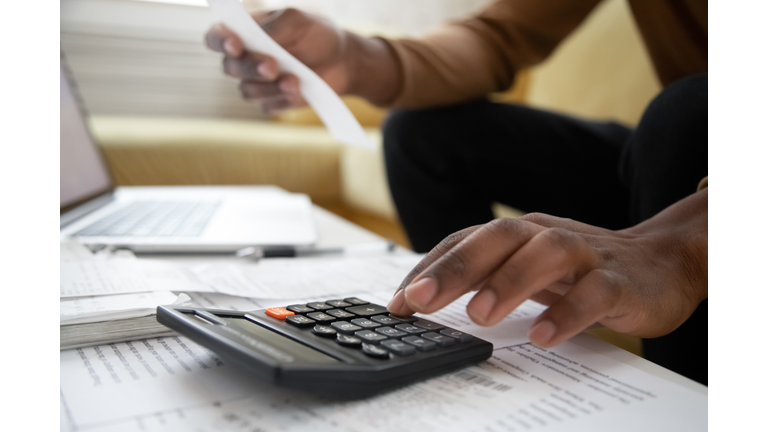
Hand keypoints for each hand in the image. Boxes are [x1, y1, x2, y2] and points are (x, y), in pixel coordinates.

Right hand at [205, 8, 398, 111]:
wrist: (343, 60)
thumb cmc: (317, 34)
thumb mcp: (298, 21)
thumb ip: (276, 27)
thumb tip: (256, 38)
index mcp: (245, 33)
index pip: (216, 37)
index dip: (220, 41)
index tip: (236, 45)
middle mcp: (246, 59)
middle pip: (230, 68)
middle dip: (251, 68)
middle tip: (273, 66)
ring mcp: (258, 83)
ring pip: (248, 91)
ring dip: (270, 87)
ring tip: (294, 80)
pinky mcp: (272, 101)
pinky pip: (267, 105)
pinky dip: (283, 99)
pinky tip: (299, 90)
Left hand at [387, 189, 707, 347]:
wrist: (660, 262)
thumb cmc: (579, 268)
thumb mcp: (526, 267)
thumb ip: (483, 276)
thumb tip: (421, 298)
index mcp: (519, 232)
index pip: (465, 240)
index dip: (429, 267)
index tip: (397, 302)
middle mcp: (546, 234)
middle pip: (498, 237)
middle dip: (455, 268)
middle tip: (419, 301)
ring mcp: (584, 253)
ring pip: (545, 255)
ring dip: (508, 282)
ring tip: (478, 316)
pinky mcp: (617, 280)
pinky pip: (593, 292)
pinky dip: (567, 312)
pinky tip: (542, 336)